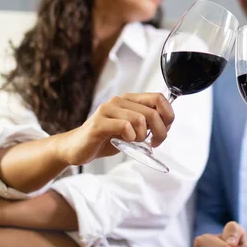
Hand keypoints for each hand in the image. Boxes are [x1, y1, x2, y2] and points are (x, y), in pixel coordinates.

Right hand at [59, 92, 174, 165]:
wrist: (78, 148)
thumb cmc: (106, 139)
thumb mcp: (132, 129)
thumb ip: (147, 123)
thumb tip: (167, 123)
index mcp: (129, 100)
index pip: (158, 98)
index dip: (168, 115)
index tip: (166, 130)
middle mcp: (118, 101)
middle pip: (153, 112)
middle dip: (160, 132)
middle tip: (154, 143)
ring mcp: (107, 111)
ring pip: (140, 119)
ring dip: (142, 136)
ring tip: (134, 142)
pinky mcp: (99, 124)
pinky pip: (124, 126)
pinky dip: (130, 137)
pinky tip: (124, 141)